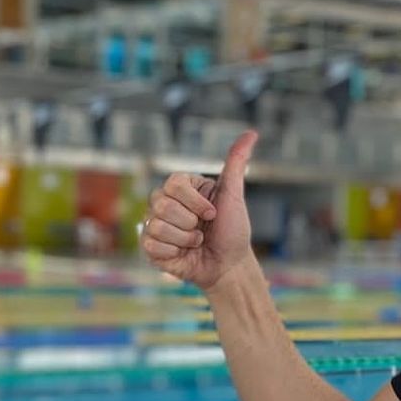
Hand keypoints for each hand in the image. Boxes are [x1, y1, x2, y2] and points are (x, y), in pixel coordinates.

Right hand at [139, 130, 256, 289]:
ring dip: (185, 239)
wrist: (229, 266)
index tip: (213, 213)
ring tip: (195, 242)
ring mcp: (154, 224)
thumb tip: (251, 134)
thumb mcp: (234, 195)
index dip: (196, 203)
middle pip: (162, 205)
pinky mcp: (150, 247)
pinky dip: (173, 252)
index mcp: (181, 187)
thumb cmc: (232, 231)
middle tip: (202, 229)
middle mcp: (163, 202)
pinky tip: (183, 254)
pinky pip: (151, 244)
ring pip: (157, 226)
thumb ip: (236, 163)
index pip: (173, 183)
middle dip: (191, 222)